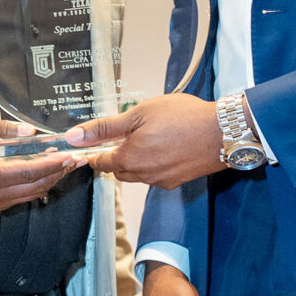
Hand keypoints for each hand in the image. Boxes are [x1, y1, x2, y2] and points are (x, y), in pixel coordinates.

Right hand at [0, 120, 80, 210]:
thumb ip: (5, 129)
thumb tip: (31, 130)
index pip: (29, 171)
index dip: (52, 164)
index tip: (68, 156)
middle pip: (36, 185)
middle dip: (59, 172)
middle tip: (76, 159)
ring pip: (33, 192)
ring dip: (52, 178)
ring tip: (68, 163)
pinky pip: (25, 194)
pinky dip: (40, 183)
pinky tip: (50, 170)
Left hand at [67, 93, 223, 188]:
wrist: (221, 132)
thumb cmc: (182, 117)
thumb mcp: (139, 114)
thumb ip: (105, 128)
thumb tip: (74, 136)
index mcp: (129, 159)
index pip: (101, 163)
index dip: (95, 153)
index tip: (92, 146)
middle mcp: (143, 175)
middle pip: (119, 170)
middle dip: (117, 156)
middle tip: (124, 137)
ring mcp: (161, 180)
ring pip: (138, 174)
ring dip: (136, 161)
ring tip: (149, 138)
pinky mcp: (177, 181)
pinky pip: (156, 176)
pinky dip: (154, 165)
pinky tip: (166, 147)